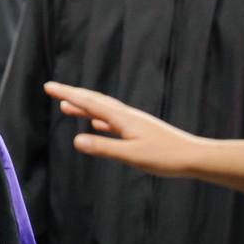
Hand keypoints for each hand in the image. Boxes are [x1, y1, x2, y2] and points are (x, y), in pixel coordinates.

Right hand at [42, 81, 200, 177]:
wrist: (195, 157)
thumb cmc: (165, 157)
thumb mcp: (131, 155)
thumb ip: (103, 148)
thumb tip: (75, 141)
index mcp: (121, 119)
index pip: (88, 103)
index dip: (67, 95)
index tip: (48, 86)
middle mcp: (126, 116)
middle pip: (94, 100)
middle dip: (72, 95)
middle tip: (52, 89)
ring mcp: (133, 122)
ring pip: (102, 109)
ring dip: (83, 106)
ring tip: (66, 106)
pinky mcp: (139, 130)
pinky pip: (111, 120)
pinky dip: (98, 118)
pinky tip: (96, 124)